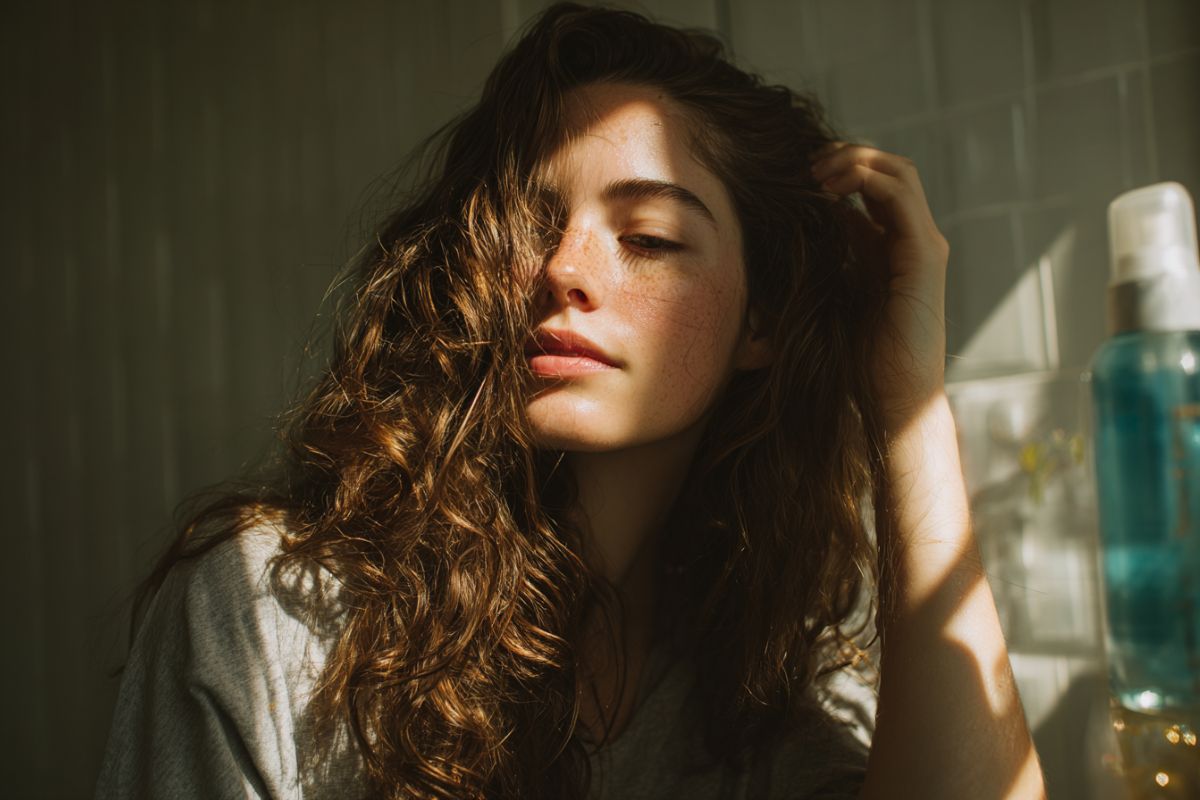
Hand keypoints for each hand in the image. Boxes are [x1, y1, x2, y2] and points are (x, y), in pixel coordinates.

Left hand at [809, 142, 949, 431]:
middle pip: (889, 169)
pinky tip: (832, 190)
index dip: (840, 167)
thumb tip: (820, 213)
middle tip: (806, 163)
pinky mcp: (924, 257)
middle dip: (847, 156)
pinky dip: (867, 182)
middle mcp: (914, 238)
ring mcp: (924, 245)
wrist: (895, 394)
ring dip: (855, 161)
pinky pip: (900, 198)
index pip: (875, 183)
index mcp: (894, 244)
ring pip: (898, 174)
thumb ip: (836, 251)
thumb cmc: (862, 354)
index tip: (800, 173)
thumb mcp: (840, 288)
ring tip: (816, 171)